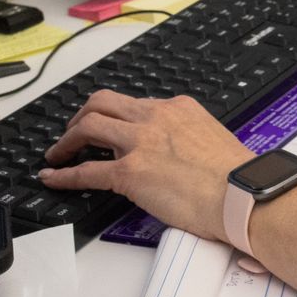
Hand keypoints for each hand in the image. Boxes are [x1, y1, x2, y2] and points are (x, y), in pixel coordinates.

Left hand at [39, 90, 248, 241]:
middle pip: (102, 102)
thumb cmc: (236, 176)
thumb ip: (187, 136)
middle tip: (74, 133)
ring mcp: (140, 143)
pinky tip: (54, 179)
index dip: (115, 116)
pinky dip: (64, 175)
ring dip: (67, 140)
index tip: (108, 128)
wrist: (242, 194)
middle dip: (81, 116)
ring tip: (58, 154)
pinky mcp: (130, 172)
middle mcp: (155, 118)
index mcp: (178, 108)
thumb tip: (174, 152)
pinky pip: (86, 171)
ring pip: (88, 125)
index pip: (135, 104)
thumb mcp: (211, 138)